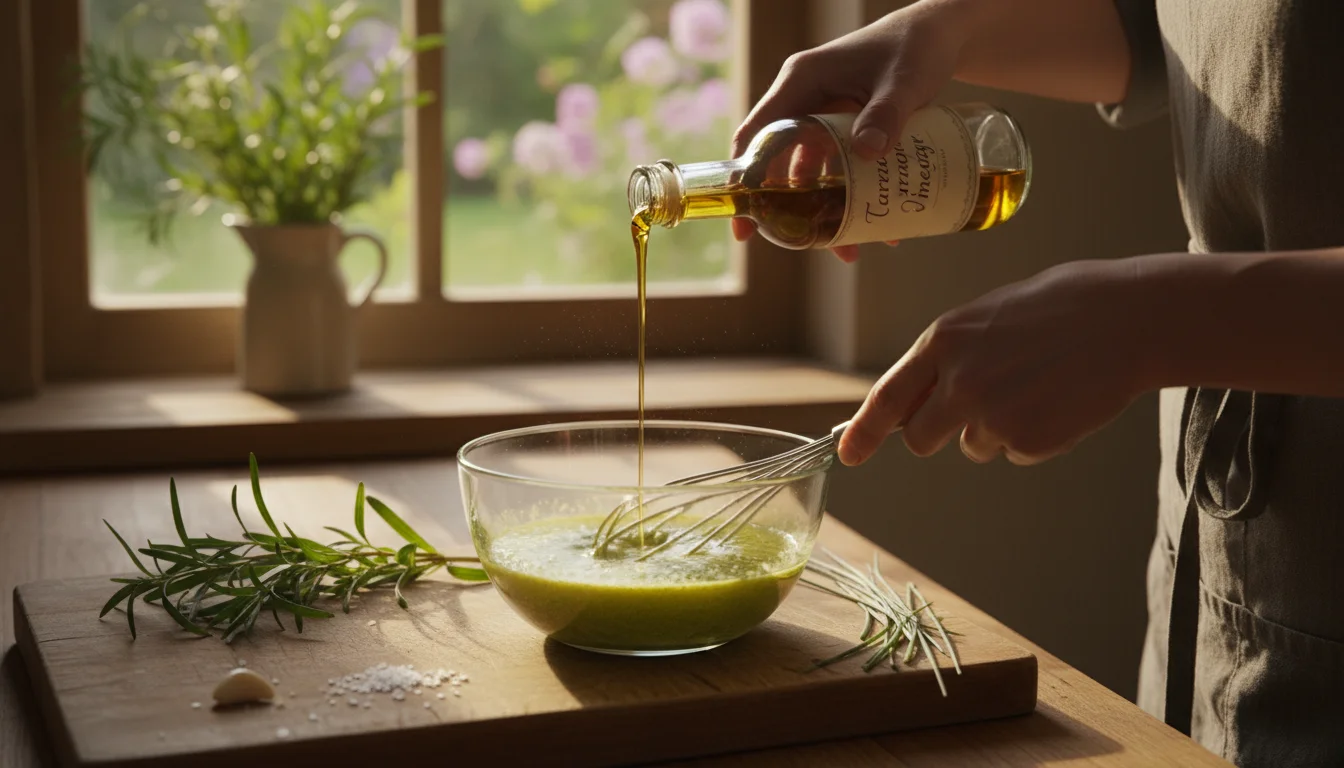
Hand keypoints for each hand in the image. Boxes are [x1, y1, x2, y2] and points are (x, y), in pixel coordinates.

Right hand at [730, 1, 972, 261]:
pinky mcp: (847, 126)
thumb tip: (867, 153)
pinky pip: (840, 166)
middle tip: (789, 242)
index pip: (759, 131)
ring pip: (812, 168)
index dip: (747, 176)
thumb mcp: (904, 80)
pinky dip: (852, 194)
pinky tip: (877, 224)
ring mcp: (825, 113)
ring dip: (825, 206)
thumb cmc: (917, 46)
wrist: (943, 33)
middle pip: (781, 158)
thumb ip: (887, 113)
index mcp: (802, 80)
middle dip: (787, 204)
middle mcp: (806, 98)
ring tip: (846, 247)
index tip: (745, 218)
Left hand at [837, 258, 1154, 465]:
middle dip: (937, 433)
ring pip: (974, 446)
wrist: (1125, 318)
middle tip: (976, 408)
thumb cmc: (1055, 309)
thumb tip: (912, 404)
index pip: (886, 398)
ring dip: (995, 429)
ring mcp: (993, 415)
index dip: (862, 432)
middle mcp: (960, 381)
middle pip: (920, 438)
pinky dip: (1033, 436)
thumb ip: (946, 358)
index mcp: (944, 341)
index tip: (847, 453)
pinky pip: (1016, 452)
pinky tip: (1057, 400)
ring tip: (1036, 386)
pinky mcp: (1028, 440)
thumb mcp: (984, 318)